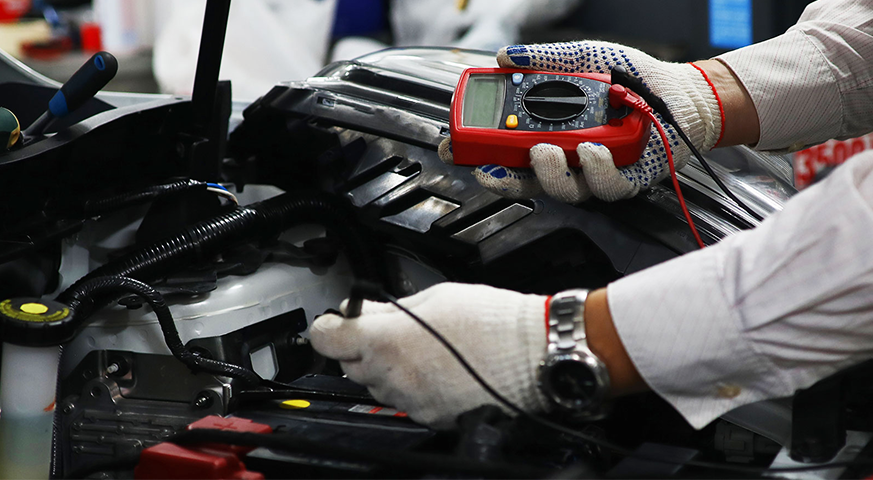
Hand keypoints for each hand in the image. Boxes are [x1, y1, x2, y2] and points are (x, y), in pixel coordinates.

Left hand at [308, 283, 548, 428]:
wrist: (532, 355)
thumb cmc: (491, 321)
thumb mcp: (434, 297)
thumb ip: (388, 308)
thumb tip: (362, 311)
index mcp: (387, 340)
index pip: (327, 339)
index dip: (328, 327)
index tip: (335, 322)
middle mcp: (393, 376)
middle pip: (350, 364)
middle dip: (360, 346)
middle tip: (386, 329)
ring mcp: (411, 401)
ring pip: (377, 385)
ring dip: (385, 367)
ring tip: (420, 348)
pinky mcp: (430, 417)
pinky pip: (405, 401)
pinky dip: (410, 385)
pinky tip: (435, 367)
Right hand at [439, 41, 723, 201]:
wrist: (677, 90)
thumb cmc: (630, 78)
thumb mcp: (581, 58)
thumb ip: (543, 59)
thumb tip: (504, 56)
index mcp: (548, 132)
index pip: (503, 150)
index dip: (477, 153)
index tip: (455, 146)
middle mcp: (567, 157)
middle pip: (525, 180)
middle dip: (502, 177)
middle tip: (490, 165)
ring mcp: (593, 172)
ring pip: (562, 190)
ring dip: (548, 173)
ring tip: (545, 149)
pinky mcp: (625, 180)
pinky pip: (604, 186)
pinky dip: (595, 170)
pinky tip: (593, 149)